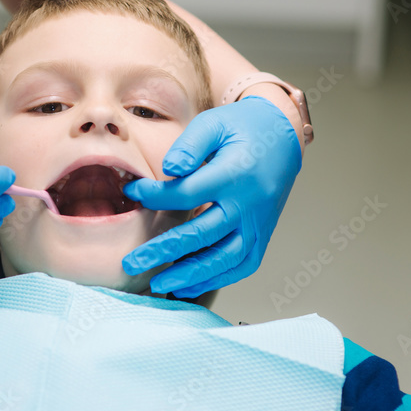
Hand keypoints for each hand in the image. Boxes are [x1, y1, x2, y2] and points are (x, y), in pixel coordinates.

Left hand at [121, 96, 301, 296]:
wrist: (281, 137)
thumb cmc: (240, 128)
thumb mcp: (213, 124)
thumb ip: (189, 145)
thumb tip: (168, 169)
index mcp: (234, 174)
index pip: (187, 194)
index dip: (155, 196)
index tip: (131, 192)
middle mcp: (248, 204)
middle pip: (201, 234)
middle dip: (162, 251)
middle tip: (130, 263)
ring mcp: (258, 224)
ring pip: (224, 258)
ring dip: (190, 275)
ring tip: (158, 285)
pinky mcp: (262, 235)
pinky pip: (241, 265)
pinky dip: (216, 279)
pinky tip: (187, 287)